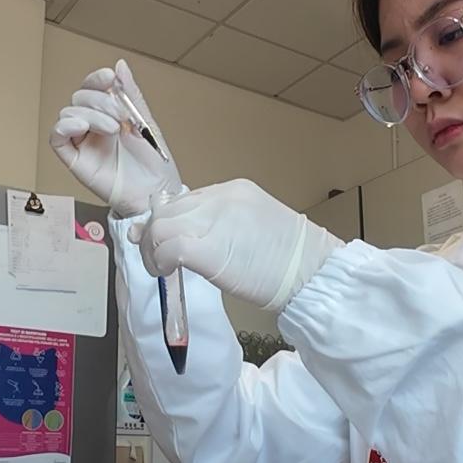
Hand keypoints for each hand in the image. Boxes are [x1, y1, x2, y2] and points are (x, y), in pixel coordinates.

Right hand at [48, 59, 181, 217]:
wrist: (155, 192)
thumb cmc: (154, 164)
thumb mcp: (145, 122)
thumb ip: (130, 95)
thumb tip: (120, 65)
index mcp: (110, 114)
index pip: (92, 88)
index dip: (97, 79)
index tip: (109, 79)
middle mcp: (93, 126)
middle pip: (80, 98)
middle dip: (100, 101)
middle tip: (120, 116)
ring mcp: (82, 142)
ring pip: (68, 114)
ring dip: (90, 115)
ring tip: (112, 129)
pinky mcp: (74, 159)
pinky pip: (57, 138)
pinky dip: (65, 127)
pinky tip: (82, 127)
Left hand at [138, 180, 342, 311]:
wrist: (311, 272)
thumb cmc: (289, 259)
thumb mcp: (256, 226)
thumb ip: (224, 224)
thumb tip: (192, 238)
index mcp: (234, 190)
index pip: (184, 199)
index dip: (167, 220)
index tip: (160, 239)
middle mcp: (220, 198)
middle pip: (168, 210)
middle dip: (153, 234)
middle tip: (156, 258)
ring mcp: (213, 221)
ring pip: (161, 226)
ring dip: (152, 249)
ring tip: (160, 268)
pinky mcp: (208, 249)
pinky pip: (168, 247)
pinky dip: (159, 261)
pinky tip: (166, 272)